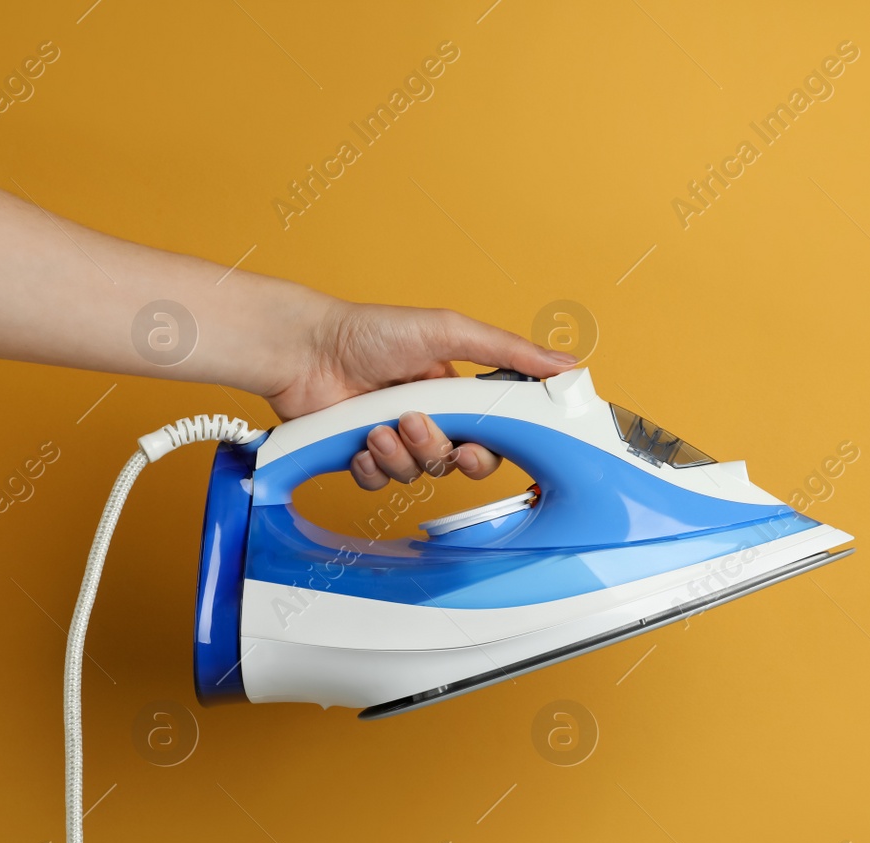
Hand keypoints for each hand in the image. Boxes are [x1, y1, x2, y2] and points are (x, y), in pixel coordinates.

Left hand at [262, 301, 576, 489]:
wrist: (304, 351)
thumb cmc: (371, 331)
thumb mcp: (451, 331)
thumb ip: (510, 351)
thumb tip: (565, 364)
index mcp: (458, 394)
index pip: (491, 436)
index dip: (487, 450)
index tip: (476, 449)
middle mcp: (431, 420)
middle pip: (455, 463)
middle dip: (436, 449)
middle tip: (415, 424)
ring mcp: (396, 440)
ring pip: (417, 475)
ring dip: (398, 453)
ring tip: (377, 424)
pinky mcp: (363, 458)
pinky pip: (381, 483)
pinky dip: (370, 467)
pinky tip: (359, 441)